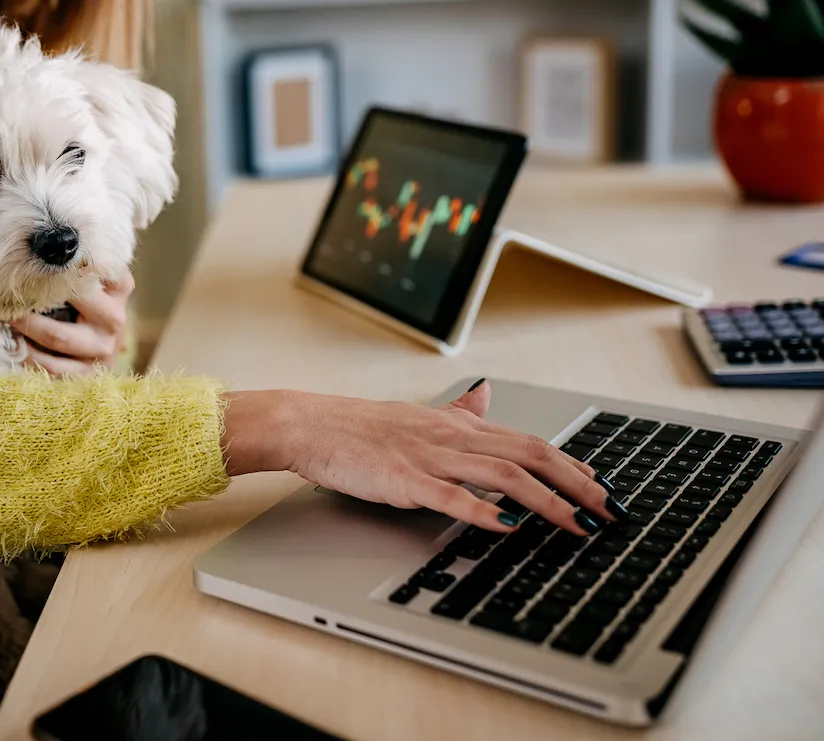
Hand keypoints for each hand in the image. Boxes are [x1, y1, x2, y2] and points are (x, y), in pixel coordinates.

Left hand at [11, 271, 133, 376]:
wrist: (104, 344)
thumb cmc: (89, 304)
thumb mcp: (92, 280)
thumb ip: (75, 266)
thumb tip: (35, 246)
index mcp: (120, 286)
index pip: (90, 268)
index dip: (58, 264)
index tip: (31, 259)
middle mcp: (115, 317)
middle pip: (73, 300)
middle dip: (37, 292)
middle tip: (8, 285)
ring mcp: (104, 348)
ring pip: (58, 336)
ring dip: (27, 326)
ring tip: (6, 315)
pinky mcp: (89, 374)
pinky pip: (53, 367)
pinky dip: (28, 356)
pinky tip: (13, 345)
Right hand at [221, 380, 623, 535]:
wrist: (312, 425)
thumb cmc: (361, 427)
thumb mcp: (420, 414)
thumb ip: (460, 412)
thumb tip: (488, 395)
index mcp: (459, 426)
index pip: (529, 442)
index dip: (572, 464)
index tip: (603, 487)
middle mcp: (452, 437)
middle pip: (529, 456)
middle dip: (577, 484)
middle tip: (609, 511)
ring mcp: (430, 457)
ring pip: (502, 475)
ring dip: (546, 502)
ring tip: (575, 525)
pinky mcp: (404, 479)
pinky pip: (451, 495)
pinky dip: (483, 511)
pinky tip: (507, 526)